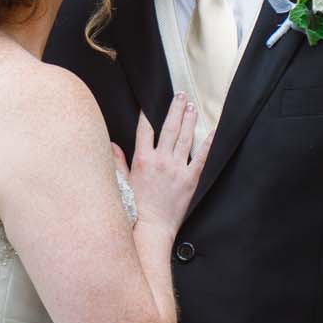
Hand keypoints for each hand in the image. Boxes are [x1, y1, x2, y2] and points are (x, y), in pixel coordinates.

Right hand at [116, 95, 211, 236]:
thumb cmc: (136, 206)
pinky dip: (207, 143)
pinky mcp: (190, 178)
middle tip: (181, 95)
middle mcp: (160, 160)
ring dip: (189, 120)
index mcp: (142, 159)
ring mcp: (177, 168)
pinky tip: (212, 131)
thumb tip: (111, 145)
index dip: (148, 114)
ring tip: (192, 107)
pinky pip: (201, 157)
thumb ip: (118, 161)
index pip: (146, 129)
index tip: (151, 104)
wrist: (152, 226)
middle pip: (169, 127)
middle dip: (175, 109)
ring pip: (185, 138)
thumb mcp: (123, 182)